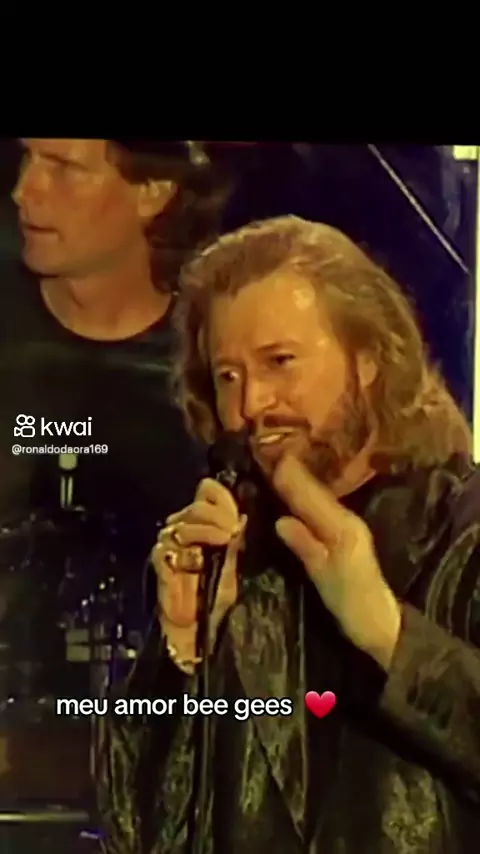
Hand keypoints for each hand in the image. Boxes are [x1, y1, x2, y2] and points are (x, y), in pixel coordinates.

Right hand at [151, 478, 245, 658]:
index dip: (221, 497)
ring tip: (224, 541)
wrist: (199, 628)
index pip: (208, 491)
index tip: (237, 514)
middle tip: (233, 530)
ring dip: (207, 530)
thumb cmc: (219, 594)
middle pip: (197, 505)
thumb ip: (238, 536)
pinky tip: (199, 561)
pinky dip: (188, 553)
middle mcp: (185, 526)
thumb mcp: (237, 561)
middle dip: (218, 515)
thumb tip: (243, 515)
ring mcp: (169, 543)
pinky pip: (170, 548)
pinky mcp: (161, 561)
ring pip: (184, 524)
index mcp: (205, 521)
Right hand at [273, 455, 400, 669]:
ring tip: (276, 464)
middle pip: (315, 492)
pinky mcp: (345, 534)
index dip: (291, 478)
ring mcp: (348, 526)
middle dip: (293, 474)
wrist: (380, 624)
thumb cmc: (353, 605)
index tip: (271, 457)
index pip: (310, 498)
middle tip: (268, 453)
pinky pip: (321, 508)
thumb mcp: (325, 579)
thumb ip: (305, 547)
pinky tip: (293, 493)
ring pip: (318, 498)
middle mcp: (347, 520)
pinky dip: (305, 497)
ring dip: (298, 482)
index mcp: (342, 529)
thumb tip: (280, 521)